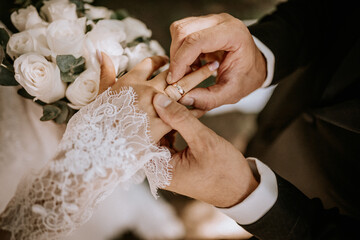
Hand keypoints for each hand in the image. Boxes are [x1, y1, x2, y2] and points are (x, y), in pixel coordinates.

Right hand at [98, 52, 217, 142]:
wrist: (97, 150)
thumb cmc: (97, 124)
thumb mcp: (100, 95)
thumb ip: (105, 74)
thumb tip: (100, 52)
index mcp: (129, 82)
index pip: (150, 63)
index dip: (162, 60)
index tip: (170, 60)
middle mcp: (144, 90)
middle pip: (173, 73)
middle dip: (191, 65)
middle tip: (208, 60)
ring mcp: (153, 107)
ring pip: (182, 90)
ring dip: (198, 80)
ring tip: (212, 71)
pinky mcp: (161, 124)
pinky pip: (184, 113)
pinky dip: (195, 107)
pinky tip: (206, 103)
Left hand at [153, 93, 258, 207]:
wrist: (241, 190)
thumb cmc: (224, 170)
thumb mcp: (203, 139)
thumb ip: (180, 118)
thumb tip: (159, 99)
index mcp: (160, 171)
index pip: (142, 138)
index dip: (146, 116)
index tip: (149, 95)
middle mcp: (158, 171)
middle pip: (149, 138)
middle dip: (155, 117)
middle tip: (158, 94)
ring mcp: (166, 168)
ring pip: (158, 139)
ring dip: (164, 122)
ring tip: (168, 102)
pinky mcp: (175, 164)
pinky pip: (167, 143)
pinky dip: (172, 130)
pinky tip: (178, 117)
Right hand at [167, 13, 266, 109]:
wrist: (254, 64)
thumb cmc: (247, 76)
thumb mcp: (231, 93)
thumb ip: (209, 98)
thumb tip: (184, 98)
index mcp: (232, 34)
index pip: (196, 40)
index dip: (180, 61)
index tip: (174, 80)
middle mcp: (220, 22)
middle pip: (183, 31)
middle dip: (177, 58)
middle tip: (181, 78)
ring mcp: (210, 20)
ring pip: (179, 31)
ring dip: (177, 54)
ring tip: (189, 71)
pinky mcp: (202, 24)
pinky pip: (181, 34)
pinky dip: (180, 51)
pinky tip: (191, 64)